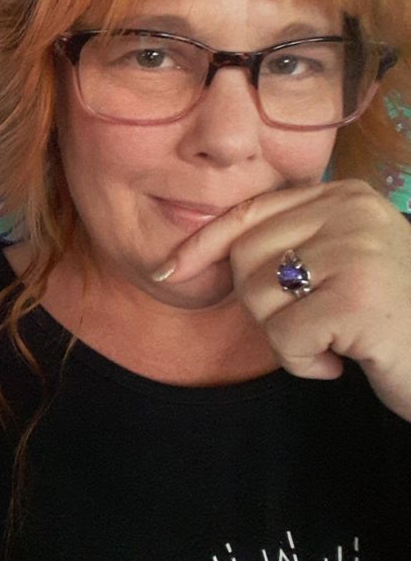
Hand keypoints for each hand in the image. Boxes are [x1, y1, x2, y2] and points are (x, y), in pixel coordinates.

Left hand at [155, 180, 410, 420]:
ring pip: (259, 298)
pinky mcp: (359, 298)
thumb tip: (204, 256)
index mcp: (344, 196)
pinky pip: (287, 338)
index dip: (204, 243)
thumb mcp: (342, 264)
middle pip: (245, 258)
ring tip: (335, 340)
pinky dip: (306, 364)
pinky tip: (346, 361)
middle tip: (312, 324)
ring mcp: (357, 250)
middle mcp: (351, 212)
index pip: (250, 212)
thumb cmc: (390, 319)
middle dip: (263, 306)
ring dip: (287, 339)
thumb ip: (291, 245)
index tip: (170, 269)